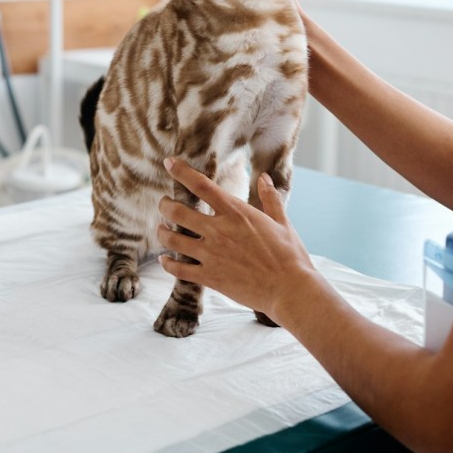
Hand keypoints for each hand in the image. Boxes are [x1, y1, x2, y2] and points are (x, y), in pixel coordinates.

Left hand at [157, 158, 318, 323]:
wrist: (289, 289)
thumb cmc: (289, 255)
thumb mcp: (282, 222)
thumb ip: (270, 198)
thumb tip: (265, 178)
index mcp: (236, 212)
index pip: (201, 185)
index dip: (181, 171)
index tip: (169, 163)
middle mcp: (218, 230)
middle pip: (177, 211)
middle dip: (165, 205)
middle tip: (164, 203)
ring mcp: (211, 255)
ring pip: (172, 240)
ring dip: (163, 232)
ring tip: (162, 229)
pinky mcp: (209, 277)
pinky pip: (178, 269)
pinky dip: (168, 263)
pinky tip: (166, 260)